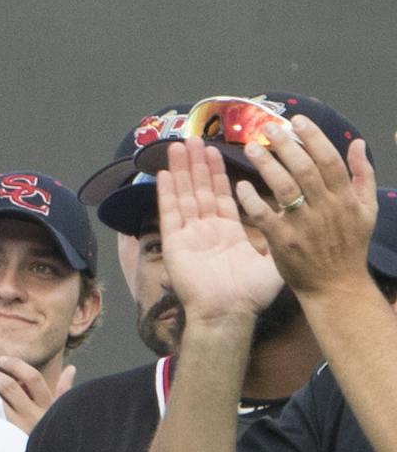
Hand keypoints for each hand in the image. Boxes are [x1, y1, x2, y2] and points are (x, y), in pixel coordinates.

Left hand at [0, 355, 73, 433]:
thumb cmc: (54, 432)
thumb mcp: (60, 412)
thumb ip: (63, 390)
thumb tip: (71, 369)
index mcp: (48, 405)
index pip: (32, 378)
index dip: (15, 365)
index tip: (1, 360)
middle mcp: (33, 415)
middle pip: (9, 387)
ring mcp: (19, 427)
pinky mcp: (7, 438)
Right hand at [155, 139, 283, 325]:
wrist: (228, 313)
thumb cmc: (251, 293)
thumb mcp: (272, 257)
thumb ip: (274, 234)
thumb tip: (286, 214)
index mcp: (228, 232)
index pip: (222, 194)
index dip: (218, 172)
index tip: (215, 149)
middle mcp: (207, 230)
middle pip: (200, 189)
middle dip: (197, 164)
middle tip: (194, 138)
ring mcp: (189, 236)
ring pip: (184, 195)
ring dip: (181, 170)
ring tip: (179, 146)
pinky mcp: (174, 244)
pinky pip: (170, 214)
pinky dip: (167, 193)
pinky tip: (165, 173)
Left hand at [235, 115, 377, 298]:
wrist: (336, 286)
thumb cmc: (349, 246)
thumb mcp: (367, 210)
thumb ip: (363, 175)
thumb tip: (358, 143)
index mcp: (346, 198)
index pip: (329, 160)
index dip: (313, 137)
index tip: (297, 121)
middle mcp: (326, 208)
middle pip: (305, 168)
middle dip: (287, 144)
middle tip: (268, 127)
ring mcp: (305, 225)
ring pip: (285, 187)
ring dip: (267, 165)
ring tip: (252, 147)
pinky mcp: (284, 242)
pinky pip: (265, 216)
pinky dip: (252, 200)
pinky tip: (241, 186)